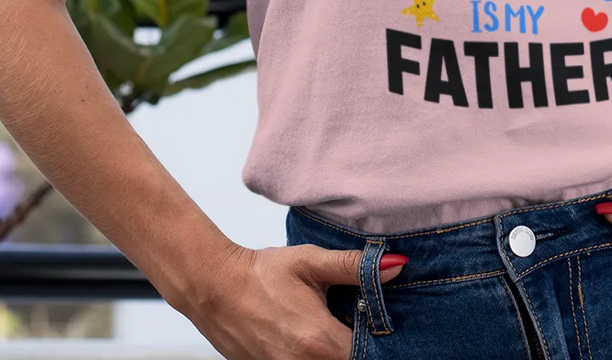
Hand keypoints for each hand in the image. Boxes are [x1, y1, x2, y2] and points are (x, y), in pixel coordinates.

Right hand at [180, 240, 406, 358]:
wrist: (215, 288)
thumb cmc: (263, 273)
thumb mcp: (310, 262)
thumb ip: (354, 267)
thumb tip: (397, 266)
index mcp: (318, 340)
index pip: (369, 355)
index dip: (381, 341)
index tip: (381, 323)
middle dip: (360, 347)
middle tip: (359, 322)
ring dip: (337, 351)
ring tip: (337, 328)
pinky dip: (316, 356)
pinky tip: (317, 338)